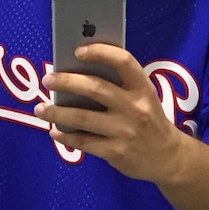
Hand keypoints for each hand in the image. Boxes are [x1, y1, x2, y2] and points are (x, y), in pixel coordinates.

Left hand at [37, 44, 186, 183]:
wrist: (168, 158)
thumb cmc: (149, 121)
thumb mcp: (143, 98)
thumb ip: (119, 86)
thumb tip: (78, 73)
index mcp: (143, 88)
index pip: (123, 62)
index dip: (100, 52)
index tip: (78, 51)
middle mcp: (135, 108)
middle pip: (96, 88)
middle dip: (67, 82)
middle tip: (48, 79)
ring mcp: (125, 131)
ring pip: (83, 118)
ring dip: (57, 111)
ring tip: (40, 108)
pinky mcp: (116, 152)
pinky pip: (84, 142)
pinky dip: (66, 136)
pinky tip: (56, 131)